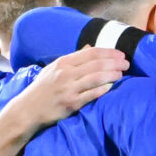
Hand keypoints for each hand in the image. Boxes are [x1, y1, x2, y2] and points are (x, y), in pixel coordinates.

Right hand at [7, 47, 126, 129]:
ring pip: (96, 78)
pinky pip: (92, 94)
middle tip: (127, 64)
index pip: (91, 53)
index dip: (109, 52)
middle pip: (96, 64)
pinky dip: (103, 89)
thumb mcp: (54, 68)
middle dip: (115, 63)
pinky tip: (112, 86)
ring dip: (112, 75)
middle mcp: (66, 73)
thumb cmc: (43, 88)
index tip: (120, 54)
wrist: (28, 108)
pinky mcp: (72, 103)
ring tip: (122, 74)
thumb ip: (73, 58)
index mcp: (63, 62)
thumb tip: (90, 47)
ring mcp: (69, 88)